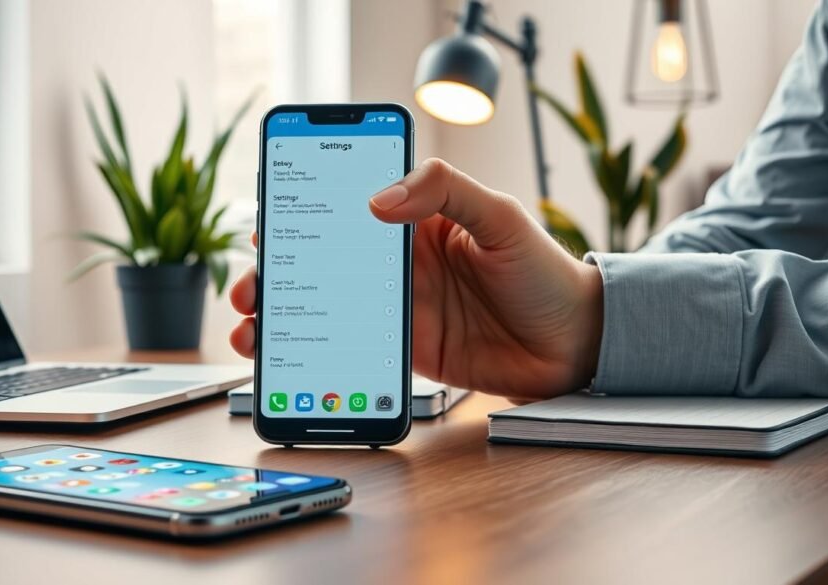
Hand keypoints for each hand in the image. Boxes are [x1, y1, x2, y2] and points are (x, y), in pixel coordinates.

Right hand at [229, 158, 603, 400]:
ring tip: (252, 331)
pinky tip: (290, 360)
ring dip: (286, 316)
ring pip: (328, 306)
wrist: (576, 346)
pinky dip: (316, 353)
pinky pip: (352, 348)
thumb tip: (378, 198)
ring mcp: (401, 306)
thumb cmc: (546, 273)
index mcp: (419, 219)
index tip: (267, 222)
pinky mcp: (407, 348)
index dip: (304, 211)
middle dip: (279, 272)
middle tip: (251, 288)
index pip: (350, 205)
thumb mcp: (501, 217)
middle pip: (325, 260)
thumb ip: (445, 191)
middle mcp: (402, 262)